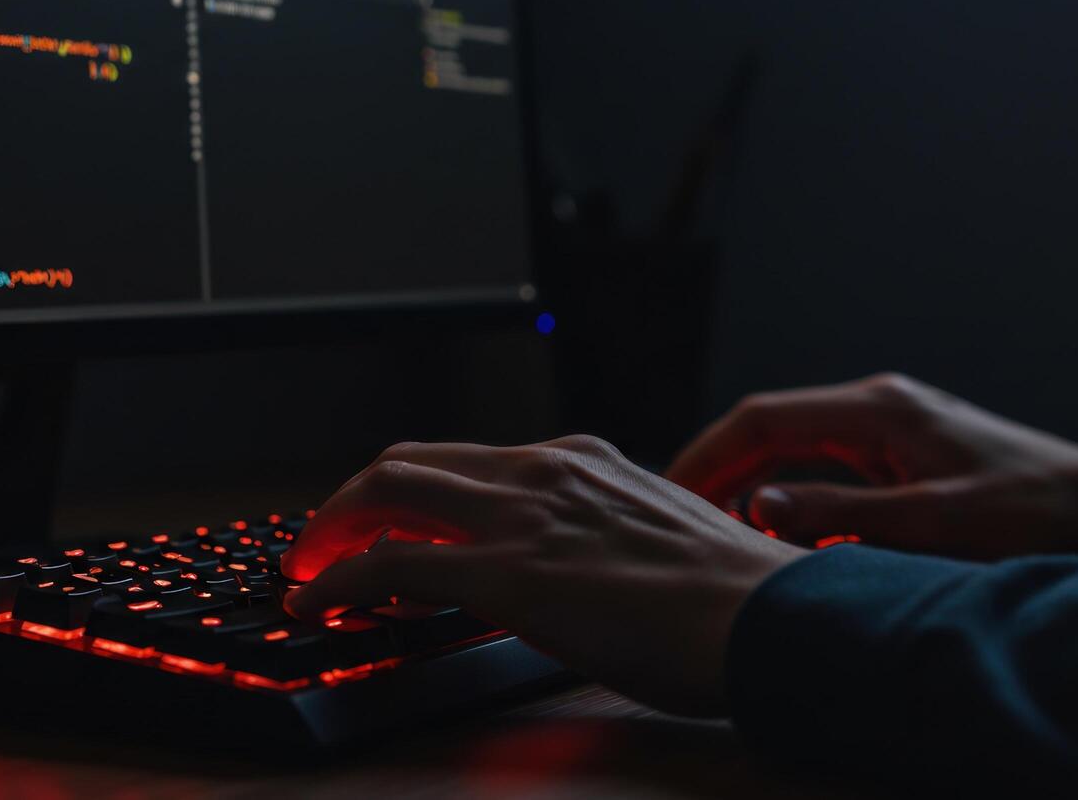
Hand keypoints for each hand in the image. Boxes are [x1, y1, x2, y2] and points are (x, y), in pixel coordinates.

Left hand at [280, 436, 804, 715]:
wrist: (768, 618)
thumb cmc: (733, 598)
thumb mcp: (658, 538)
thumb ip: (605, 536)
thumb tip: (581, 569)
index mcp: (580, 461)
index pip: (468, 460)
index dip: (412, 491)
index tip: (389, 521)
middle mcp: (542, 470)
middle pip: (411, 461)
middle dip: (354, 497)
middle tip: (328, 538)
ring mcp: (520, 516)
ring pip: (386, 492)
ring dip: (333, 527)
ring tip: (309, 565)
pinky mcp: (505, 573)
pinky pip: (389, 560)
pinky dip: (338, 573)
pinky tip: (320, 597)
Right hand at [667, 373, 1077, 559]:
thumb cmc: (1034, 513)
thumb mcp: (935, 521)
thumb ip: (841, 514)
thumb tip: (758, 506)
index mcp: (878, 409)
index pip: (762, 418)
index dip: (707, 454)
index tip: (668, 492)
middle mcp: (875, 407)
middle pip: (768, 430)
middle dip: (717, 471)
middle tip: (675, 519)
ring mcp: (887, 429)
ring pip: (792, 452)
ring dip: (751, 487)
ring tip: (713, 532)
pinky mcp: (899, 455)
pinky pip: (824, 471)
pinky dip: (792, 500)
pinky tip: (776, 536)